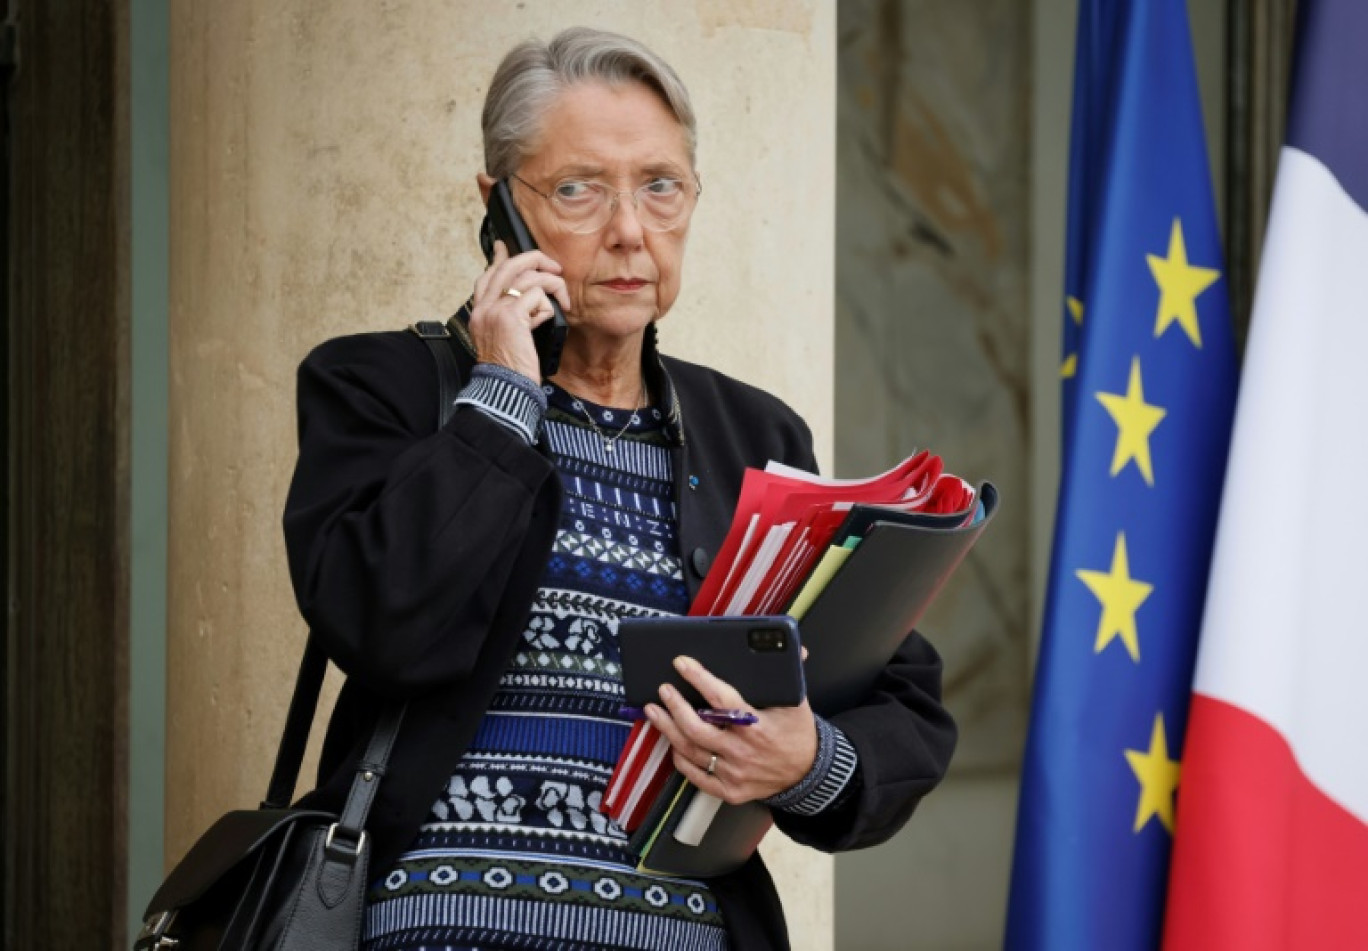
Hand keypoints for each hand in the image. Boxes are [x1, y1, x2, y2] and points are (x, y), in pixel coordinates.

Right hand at [469, 240, 569, 380]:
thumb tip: (528, 299)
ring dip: (553, 284)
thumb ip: (511, 317)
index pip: (486, 276)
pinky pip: (538, 296)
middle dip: (534, 259)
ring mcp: (496, 310)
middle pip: (508, 266)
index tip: (503, 247)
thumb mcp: (503, 340)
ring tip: (562, 299)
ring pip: (528, 276)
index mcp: (479, 313)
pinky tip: (547, 320)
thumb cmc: (510, 370)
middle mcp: (484, 308)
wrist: (504, 388)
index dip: (499, 259)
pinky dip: (548, 306)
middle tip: (553, 267)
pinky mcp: (512, 317)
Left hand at [644, 655, 817, 804]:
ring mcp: (734, 773)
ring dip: (668, 729)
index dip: (698, 678)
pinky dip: (681, 759)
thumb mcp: (797, 702)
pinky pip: (696, 776)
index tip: (682, 663)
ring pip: (690, 750)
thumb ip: (790, 674)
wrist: (808, 773)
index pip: (721, 698)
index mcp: (757, 726)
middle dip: (674, 706)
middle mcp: (742, 751)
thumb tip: (793, 646)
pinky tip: (673, 743)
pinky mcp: (729, 790)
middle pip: (696, 727)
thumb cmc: (798, 734)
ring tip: (655, 711)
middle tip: (663, 690)